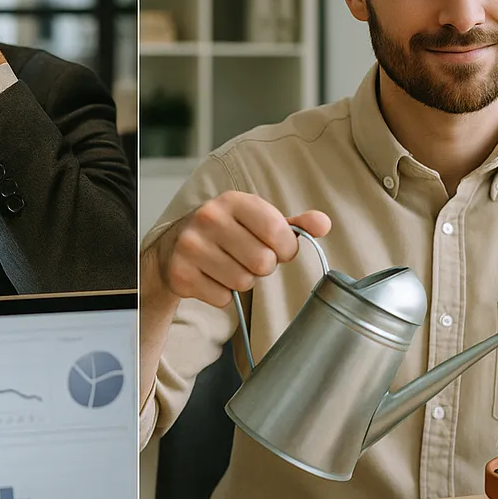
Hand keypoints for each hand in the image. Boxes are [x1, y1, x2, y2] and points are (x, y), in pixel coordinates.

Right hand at [150, 190, 331, 308]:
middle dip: (261, 267)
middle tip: (247, 259)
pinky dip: (222, 295)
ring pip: (243, 282)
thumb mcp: (258, 221)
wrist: (172, 248)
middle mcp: (209, 218)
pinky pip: (222, 298)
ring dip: (242, 281)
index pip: (278, 231)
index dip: (285, 248)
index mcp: (233, 200)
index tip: (277, 249)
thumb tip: (324, 223)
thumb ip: (293, 224)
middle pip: (263, 262)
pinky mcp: (181, 273)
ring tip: (228, 267)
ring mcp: (191, 246)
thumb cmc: (226, 234)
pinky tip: (211, 278)